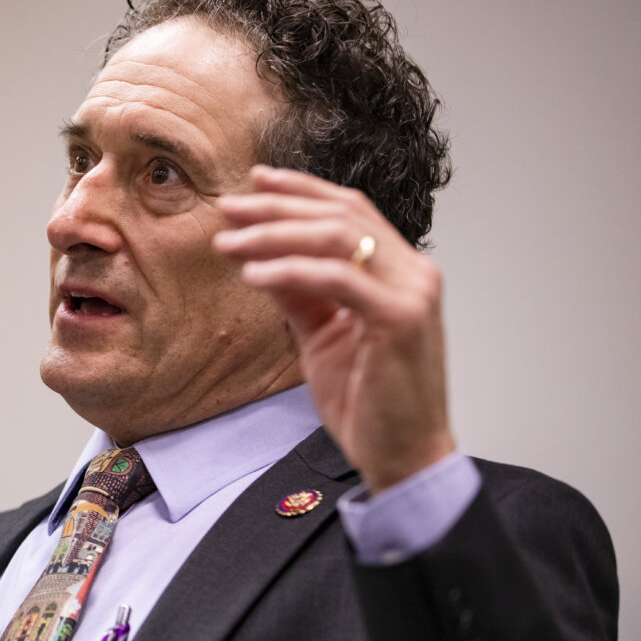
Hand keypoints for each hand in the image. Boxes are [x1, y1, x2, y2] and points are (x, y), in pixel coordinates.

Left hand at [214, 166, 453, 492]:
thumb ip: (300, 294)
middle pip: (340, 215)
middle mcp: (413, 271)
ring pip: (337, 239)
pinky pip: (337, 279)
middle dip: (276, 208)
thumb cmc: (369, 401)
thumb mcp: (323, 335)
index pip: (349, 210)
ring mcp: (412, 292)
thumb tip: (260, 258)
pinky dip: (290, 271)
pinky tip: (254, 275)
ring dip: (273, 235)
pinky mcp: (401, 319)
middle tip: (227, 209)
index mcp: (399, 270)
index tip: (253, 184)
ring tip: (228, 243)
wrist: (403, 457)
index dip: (300, 191)